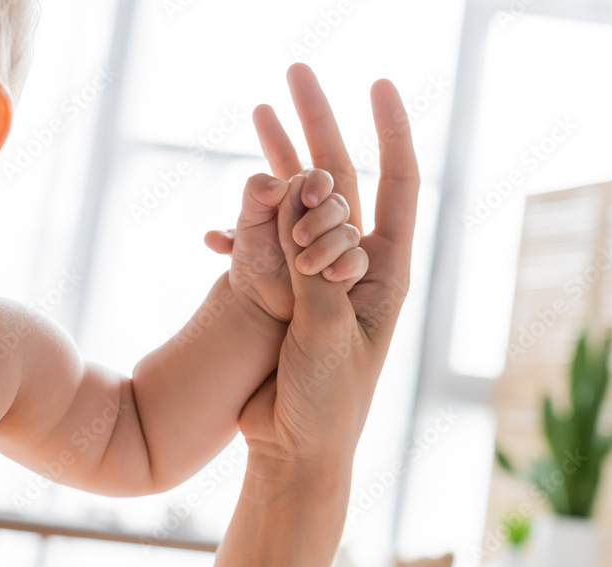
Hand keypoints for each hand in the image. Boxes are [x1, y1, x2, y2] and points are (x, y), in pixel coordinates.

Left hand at [204, 164, 366, 324]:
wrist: (257, 296)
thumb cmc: (253, 255)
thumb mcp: (248, 220)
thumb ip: (257, 193)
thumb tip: (281, 185)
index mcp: (302, 199)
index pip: (321, 179)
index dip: (318, 184)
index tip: (307, 199)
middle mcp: (325, 219)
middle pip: (339, 205)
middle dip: (320, 220)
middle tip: (298, 237)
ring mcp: (338, 244)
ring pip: (349, 233)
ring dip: (327, 247)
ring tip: (301, 265)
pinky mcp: (347, 269)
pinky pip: (359, 261)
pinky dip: (346, 265)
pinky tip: (327, 275)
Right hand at [238, 64, 419, 469]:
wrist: (295, 448)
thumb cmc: (329, 404)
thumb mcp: (328, 336)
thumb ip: (316, 272)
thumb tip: (305, 201)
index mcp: (385, 272)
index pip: (398, 186)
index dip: (391, 132)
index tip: (378, 84)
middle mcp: (355, 265)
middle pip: (342, 181)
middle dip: (320, 127)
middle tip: (295, 74)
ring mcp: (317, 276)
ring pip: (299, 205)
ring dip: (279, 162)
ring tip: (258, 111)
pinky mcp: (283, 293)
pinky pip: (263, 245)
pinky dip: (242, 229)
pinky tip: (214, 227)